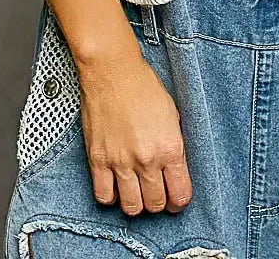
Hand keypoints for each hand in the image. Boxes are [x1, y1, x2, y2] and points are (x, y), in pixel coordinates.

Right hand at [77, 47, 192, 215]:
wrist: (113, 71)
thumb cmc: (142, 85)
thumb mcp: (172, 114)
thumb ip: (173, 145)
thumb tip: (174, 168)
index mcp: (170, 147)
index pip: (180, 194)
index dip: (179, 201)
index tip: (176, 199)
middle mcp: (146, 159)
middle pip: (156, 204)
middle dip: (159, 202)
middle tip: (156, 194)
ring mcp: (120, 162)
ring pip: (131, 207)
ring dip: (136, 204)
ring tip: (137, 192)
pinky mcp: (98, 160)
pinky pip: (104, 196)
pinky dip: (110, 196)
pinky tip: (115, 186)